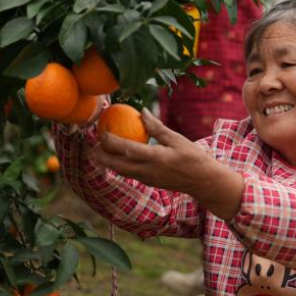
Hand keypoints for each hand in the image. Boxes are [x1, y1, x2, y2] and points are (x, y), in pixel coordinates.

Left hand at [93, 108, 244, 219]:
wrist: (203, 181)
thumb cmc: (193, 157)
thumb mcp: (176, 139)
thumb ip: (157, 127)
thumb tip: (141, 112)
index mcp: (156, 157)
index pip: (127, 149)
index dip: (111, 142)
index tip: (103, 133)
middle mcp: (149, 171)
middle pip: (118, 165)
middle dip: (103, 157)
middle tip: (92, 147)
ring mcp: (148, 179)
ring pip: (122, 172)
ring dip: (109, 164)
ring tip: (98, 154)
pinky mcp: (150, 182)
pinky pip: (130, 174)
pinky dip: (120, 167)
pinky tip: (116, 160)